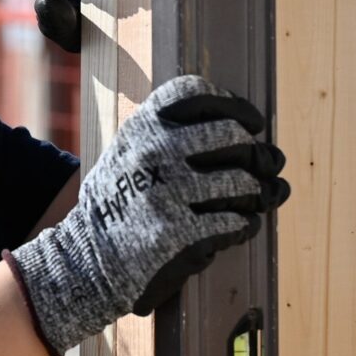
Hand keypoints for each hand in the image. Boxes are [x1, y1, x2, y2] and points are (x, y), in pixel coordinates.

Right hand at [7, 75, 288, 354]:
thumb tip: (248, 135)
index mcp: (142, 126)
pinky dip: (246, 223)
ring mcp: (166, 192)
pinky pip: (236, 221)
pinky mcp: (178, 233)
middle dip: (258, 152)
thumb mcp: (129, 153)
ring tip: (256, 198)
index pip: (199, 93)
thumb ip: (172, 135)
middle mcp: (154, 152)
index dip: (234, 106)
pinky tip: (243, 224)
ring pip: (242, 182)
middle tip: (267, 163)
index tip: (251, 123)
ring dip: (258, 192)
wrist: (87, 261)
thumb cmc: (119, 205)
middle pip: (232, 135)